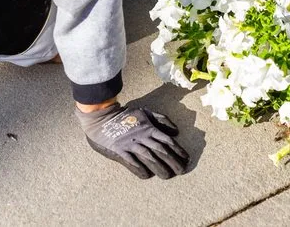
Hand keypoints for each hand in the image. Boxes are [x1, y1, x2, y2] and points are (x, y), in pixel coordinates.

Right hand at [74, 102, 189, 179]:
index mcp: (149, 128)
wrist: (102, 117)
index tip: (186, 159)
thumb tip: (176, 132)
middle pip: (161, 151)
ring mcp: (130, 144)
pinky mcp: (119, 151)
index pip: (167, 140)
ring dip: (160, 168)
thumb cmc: (126, 115)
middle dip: (173, 162)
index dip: (178, 150)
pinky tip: (147, 176)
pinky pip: (132, 162)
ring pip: (149, 158)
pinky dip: (140, 169)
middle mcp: (142, 137)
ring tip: (168, 176)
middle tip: (181, 171)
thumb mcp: (145, 112)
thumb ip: (162, 120)